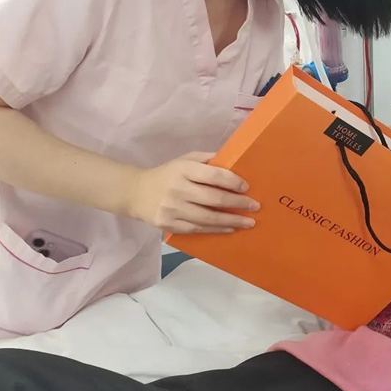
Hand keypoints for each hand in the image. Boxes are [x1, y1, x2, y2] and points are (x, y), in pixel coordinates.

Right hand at [128, 153, 259, 233]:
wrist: (136, 192)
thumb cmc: (167, 174)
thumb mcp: (184, 160)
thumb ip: (207, 160)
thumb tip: (235, 160)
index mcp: (183, 170)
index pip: (214, 175)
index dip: (232, 182)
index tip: (247, 188)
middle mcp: (178, 189)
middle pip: (214, 199)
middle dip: (238, 204)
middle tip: (255, 206)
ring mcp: (172, 209)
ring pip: (207, 218)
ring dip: (231, 221)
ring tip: (248, 222)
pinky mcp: (168, 224)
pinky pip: (197, 229)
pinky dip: (216, 230)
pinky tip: (230, 229)